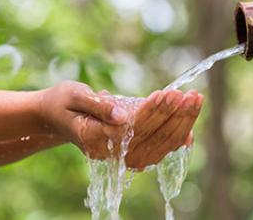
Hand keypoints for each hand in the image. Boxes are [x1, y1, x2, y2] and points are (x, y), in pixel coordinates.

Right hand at [37, 81, 202, 168]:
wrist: (56, 118)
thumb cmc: (63, 102)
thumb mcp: (74, 95)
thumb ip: (98, 105)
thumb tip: (123, 114)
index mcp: (95, 138)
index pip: (133, 126)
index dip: (154, 111)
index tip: (171, 94)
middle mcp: (111, 154)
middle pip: (152, 137)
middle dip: (175, 115)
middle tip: (192, 95)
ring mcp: (122, 157)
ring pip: (160, 145)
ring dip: (181, 124)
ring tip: (196, 100)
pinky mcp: (130, 153)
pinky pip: (159, 150)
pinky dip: (176, 138)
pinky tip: (190, 125)